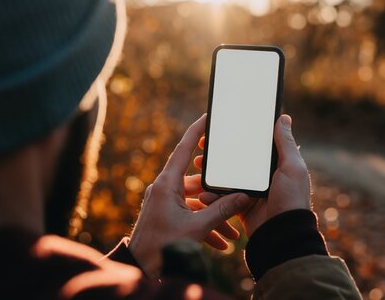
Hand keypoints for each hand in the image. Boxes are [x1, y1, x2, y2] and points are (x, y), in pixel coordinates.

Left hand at [128, 114, 250, 277]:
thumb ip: (222, 210)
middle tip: (237, 191)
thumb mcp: (197, 227)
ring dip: (214, 216)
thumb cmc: (162, 246)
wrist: (140, 268)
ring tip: (233, 233)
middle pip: (197, 181)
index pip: (184, 148)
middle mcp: (164, 189)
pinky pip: (189, 215)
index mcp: (167, 183)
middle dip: (219, 194)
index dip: (197, 131)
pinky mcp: (165, 216)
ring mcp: (163, 202)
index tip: (208, 116)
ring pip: (196, 202)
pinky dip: (204, 225)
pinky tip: (220, 242)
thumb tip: (244, 196)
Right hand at [197, 114, 310, 236]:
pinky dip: (212, 195)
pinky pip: (222, 198)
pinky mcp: (240, 206)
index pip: (252, 146)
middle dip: (217, 154)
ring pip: (226, 178)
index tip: (220, 129)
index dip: (237, 136)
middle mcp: (261, 177)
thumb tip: (283, 117)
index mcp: (274, 165)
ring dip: (211, 173)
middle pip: (235, 160)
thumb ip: (285, 143)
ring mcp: (249, 192)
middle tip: (203, 147)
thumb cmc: (292, 199)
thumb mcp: (292, 167)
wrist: (283, 233)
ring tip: (199, 166)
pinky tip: (203, 192)